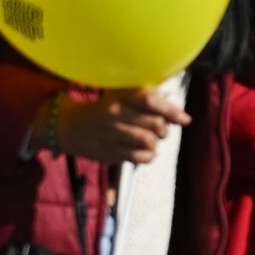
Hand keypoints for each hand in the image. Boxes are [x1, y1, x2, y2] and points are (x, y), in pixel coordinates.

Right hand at [33, 88, 190, 164]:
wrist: (69, 126)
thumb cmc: (104, 109)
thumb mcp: (122, 97)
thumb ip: (150, 102)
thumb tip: (182, 116)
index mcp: (120, 97)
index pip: (150, 100)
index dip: (171, 110)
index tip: (184, 119)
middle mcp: (115, 115)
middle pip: (154, 123)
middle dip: (164, 129)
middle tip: (161, 130)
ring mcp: (111, 135)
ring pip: (148, 141)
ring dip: (156, 143)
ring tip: (152, 140)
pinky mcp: (109, 153)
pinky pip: (138, 158)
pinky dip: (148, 157)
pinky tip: (145, 152)